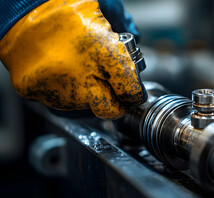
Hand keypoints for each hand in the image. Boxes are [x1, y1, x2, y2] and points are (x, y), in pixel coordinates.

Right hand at [0, 0, 145, 118]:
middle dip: (116, 103)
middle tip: (115, 92)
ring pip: (83, 106)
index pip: (130, 90)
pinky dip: (65, 90)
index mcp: (102, 51)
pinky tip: (62, 71)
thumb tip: (135, 50)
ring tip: (79, 69)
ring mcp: (56, 86)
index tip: (134, 91)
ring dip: (87, 94)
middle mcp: (79, 74)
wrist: (17, 7)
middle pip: (110, 109)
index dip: (135, 92)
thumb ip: (123, 31)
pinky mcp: (35, 91)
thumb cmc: (62, 5)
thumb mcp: (102, 11)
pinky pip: (59, 101)